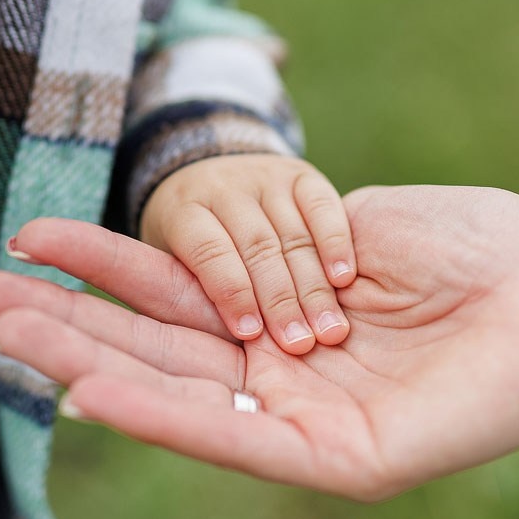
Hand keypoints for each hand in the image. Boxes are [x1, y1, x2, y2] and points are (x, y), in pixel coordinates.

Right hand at [0, 185, 518, 500]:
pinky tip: (95, 392)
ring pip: (178, 397)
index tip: (26, 244)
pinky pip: (239, 442)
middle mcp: (278, 373)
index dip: (95, 272)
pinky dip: (165, 416)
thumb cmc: (462, 247)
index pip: (167, 297)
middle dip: (63, 326)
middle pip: (153, 350)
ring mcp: (304, 418)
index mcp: (276, 315)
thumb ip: (267, 256)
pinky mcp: (341, 460)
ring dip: (88, 367)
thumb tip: (202, 260)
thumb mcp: (344, 230)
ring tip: (9, 338)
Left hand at [139, 155, 355, 352]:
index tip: (250, 335)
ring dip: (313, 285)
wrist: (209, 175)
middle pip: (256, 247)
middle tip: (299, 344)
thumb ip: (192, 297)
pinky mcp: (301, 174)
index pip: (210, 252)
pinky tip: (344, 278)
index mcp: (183, 210)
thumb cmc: (193, 248)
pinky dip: (335, 241)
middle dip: (279, 298)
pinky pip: (322, 205)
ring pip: (292, 233)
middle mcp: (223, 187)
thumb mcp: (174, 266)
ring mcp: (265, 177)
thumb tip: (224, 344)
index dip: (231, 293)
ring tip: (330, 330)